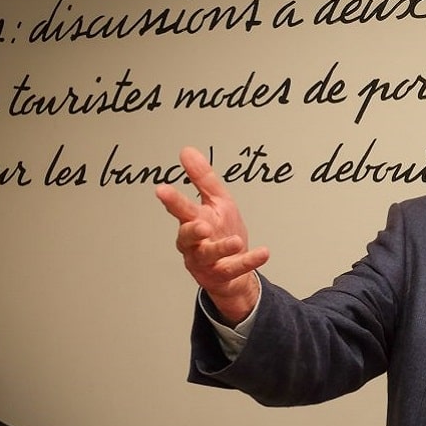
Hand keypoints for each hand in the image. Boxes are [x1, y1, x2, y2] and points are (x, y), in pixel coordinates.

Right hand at [155, 146, 268, 324]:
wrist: (232, 269)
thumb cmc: (222, 232)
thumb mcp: (216, 201)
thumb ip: (202, 178)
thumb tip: (187, 151)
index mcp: (193, 220)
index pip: (180, 209)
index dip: (171, 200)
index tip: (162, 190)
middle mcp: (195, 243)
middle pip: (188, 235)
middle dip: (192, 230)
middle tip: (200, 225)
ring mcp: (207, 261)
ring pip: (209, 255)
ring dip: (222, 248)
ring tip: (236, 241)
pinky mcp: (222, 275)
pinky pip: (235, 268)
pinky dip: (249, 261)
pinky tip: (264, 253)